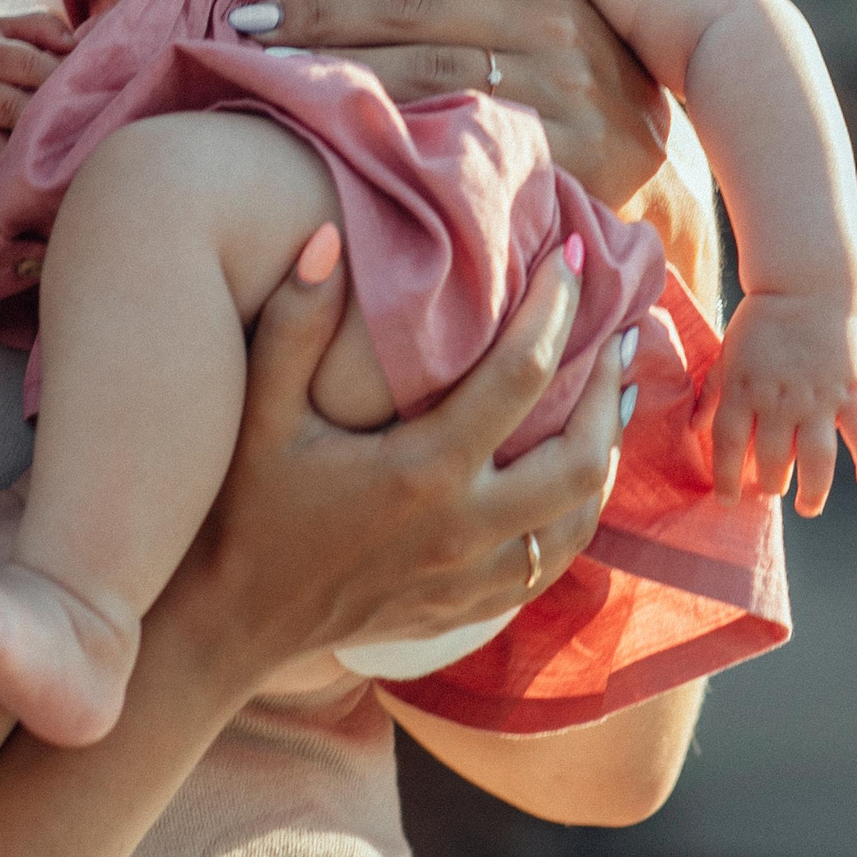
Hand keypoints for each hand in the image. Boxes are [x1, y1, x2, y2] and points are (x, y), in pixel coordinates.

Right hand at [0, 11, 75, 181]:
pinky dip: (23, 179)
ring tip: (75, 148)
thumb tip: (74, 46)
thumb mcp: (2, 27)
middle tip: (91, 115)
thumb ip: (41, 26)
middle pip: (17, 109)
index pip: (30, 64)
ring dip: (39, 152)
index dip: (65, 73)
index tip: (93, 79)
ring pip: (5, 149)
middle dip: (56, 114)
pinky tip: (51, 174)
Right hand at [173, 230, 629, 675]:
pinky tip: (578, 478)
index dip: (554, 311)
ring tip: (617, 397)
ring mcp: (473, 576)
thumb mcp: (259, 412)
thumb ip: (293, 324)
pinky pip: (552, 562)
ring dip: (606, 453)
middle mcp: (464, 528)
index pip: (519, 377)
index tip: (570, 257)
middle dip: (608, 389)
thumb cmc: (244, 507)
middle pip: (578, 456)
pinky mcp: (470, 606)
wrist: (234, 619)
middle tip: (622, 332)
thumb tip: (326, 237)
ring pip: (579, 517)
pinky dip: (578, 513)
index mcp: (422, 470)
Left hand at [237, 0, 670, 209]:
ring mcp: (560, 86)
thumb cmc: (563, 74)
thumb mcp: (532, 7)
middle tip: (244, 13)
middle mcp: (553, 17)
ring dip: (332, 61)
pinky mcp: (561, 151)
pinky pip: (454, 132)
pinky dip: (384, 123)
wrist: (646, 162)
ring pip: (421, 64)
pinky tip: (329, 120)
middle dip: (316, 5)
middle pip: (408, 2)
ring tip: (262, 62)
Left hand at [703, 293, 856, 515]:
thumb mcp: (726, 352)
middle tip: (770, 490)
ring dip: (813, 490)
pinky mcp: (852, 392)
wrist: (805, 284)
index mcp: (742, 389)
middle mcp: (779, 400)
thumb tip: (695, 429)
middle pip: (772, 459)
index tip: (727, 501)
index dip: (726, 478)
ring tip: (807, 507)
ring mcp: (818, 399)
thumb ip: (713, 392)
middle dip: (769, 483)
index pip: (728, 445)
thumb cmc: (761, 319)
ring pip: (816, 460)